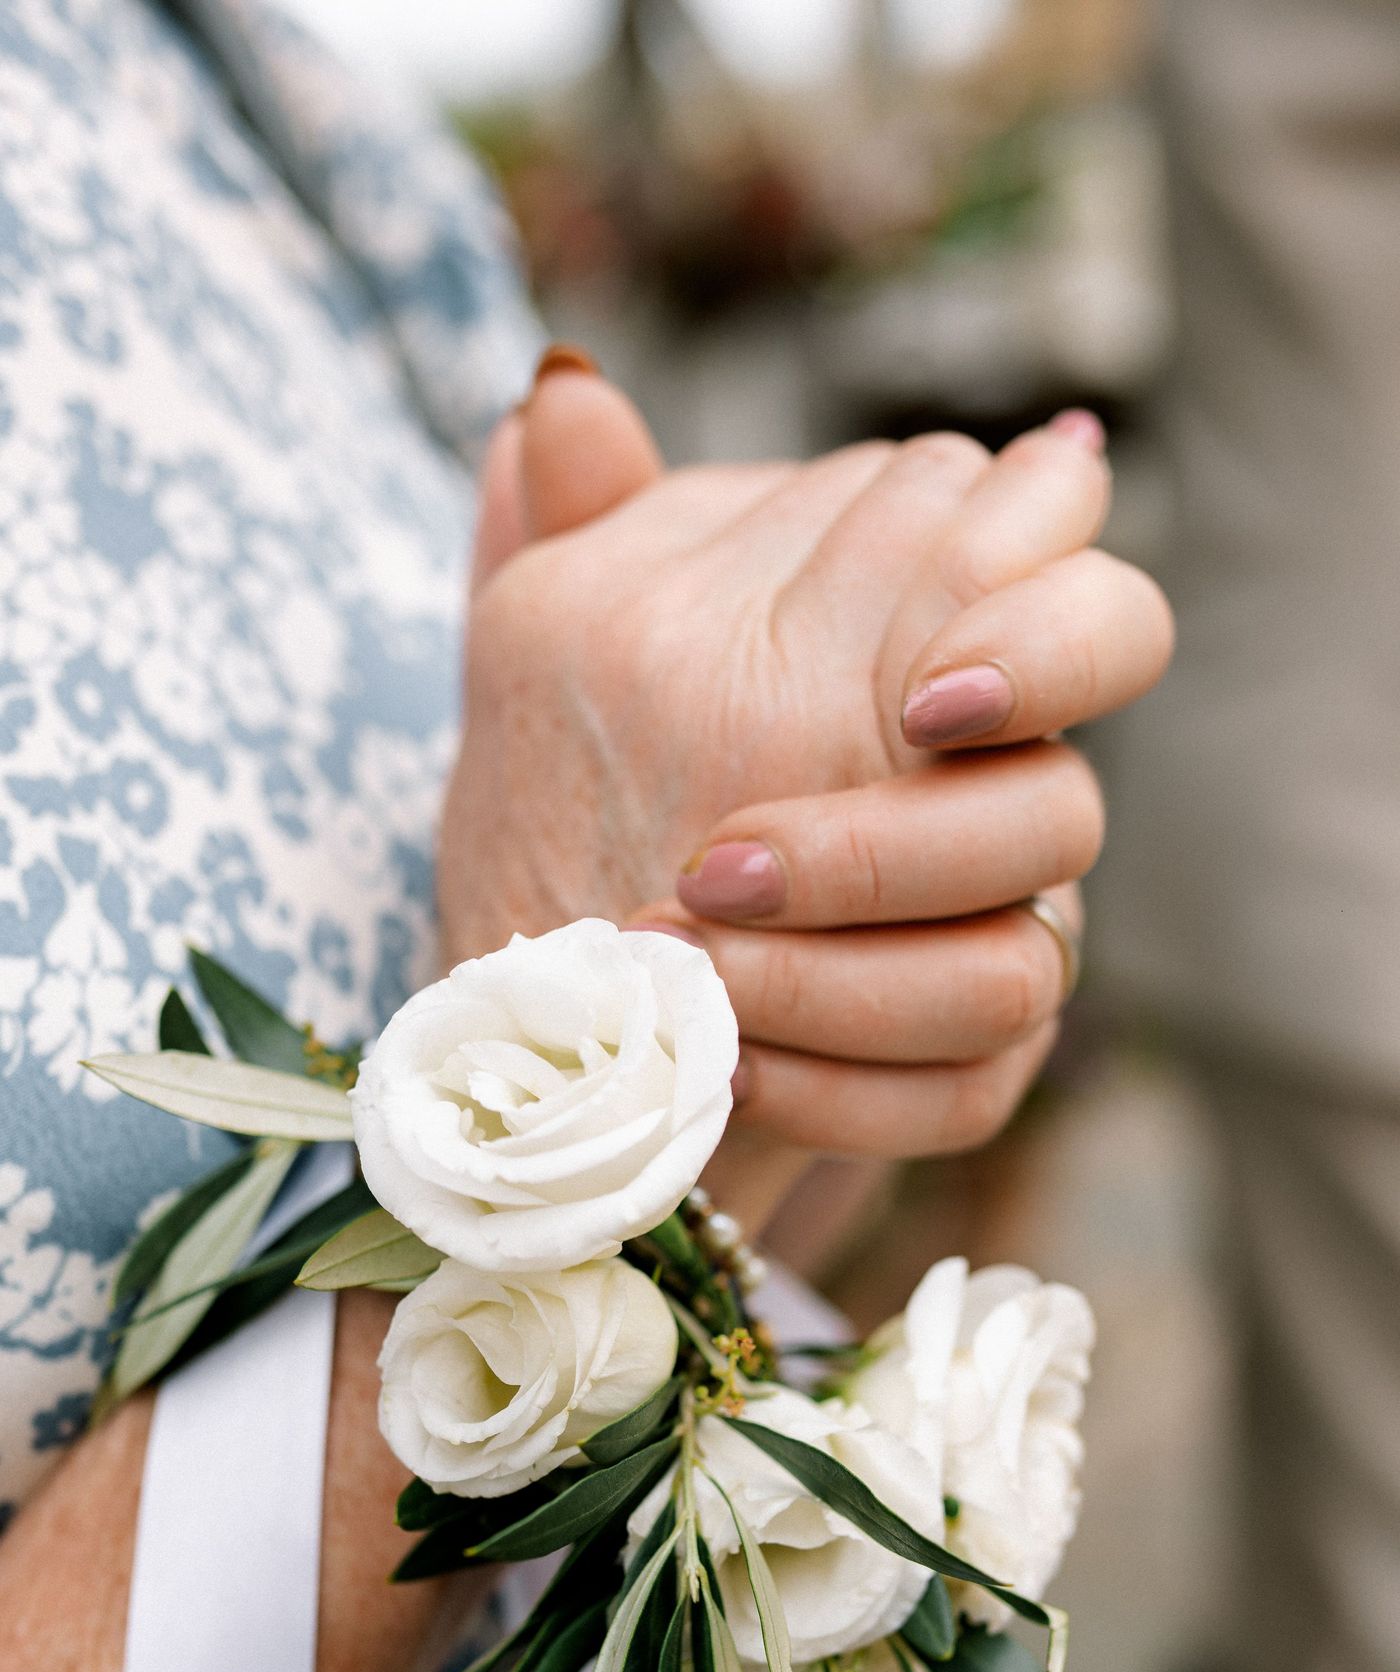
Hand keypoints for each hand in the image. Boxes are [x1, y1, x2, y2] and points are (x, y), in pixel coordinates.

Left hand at [440, 365, 1171, 1215]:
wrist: (559, 1040)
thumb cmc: (571, 826)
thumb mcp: (545, 672)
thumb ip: (572, 537)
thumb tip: (563, 396)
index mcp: (918, 661)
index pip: (1078, 596)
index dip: (1043, 631)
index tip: (915, 699)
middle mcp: (983, 803)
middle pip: (1067, 806)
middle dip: (902, 844)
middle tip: (730, 870)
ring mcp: (988, 944)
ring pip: (1018, 971)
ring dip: (838, 972)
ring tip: (671, 955)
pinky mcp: (960, 1076)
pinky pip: (967, 1092)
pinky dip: (839, 1088)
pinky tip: (720, 1063)